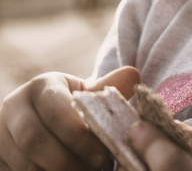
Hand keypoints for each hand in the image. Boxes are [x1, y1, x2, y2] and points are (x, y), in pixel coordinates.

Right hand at [0, 66, 140, 170]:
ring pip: (24, 162)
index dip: (80, 137)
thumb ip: (107, 89)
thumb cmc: (72, 107)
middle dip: (67, 161)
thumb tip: (133, 75)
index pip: (57, 112)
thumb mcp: (86, 95)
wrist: (40, 119)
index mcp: (41, 87)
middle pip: (35, 140)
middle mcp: (14, 107)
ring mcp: (0, 134)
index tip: (104, 156)